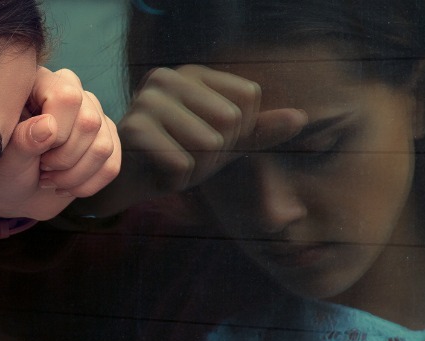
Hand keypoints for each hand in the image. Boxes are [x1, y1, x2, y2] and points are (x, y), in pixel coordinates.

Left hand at [0, 67, 121, 219]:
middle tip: (41, 168)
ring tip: (50, 179)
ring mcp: (93, 115)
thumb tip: (49, 126)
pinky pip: (111, 165)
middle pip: (89, 122)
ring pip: (103, 146)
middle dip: (64, 159)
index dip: (56, 132)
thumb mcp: (5, 157)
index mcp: (41, 83)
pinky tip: (66, 186)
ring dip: (74, 175)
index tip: (36, 151)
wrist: (16, 193)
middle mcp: (72, 92)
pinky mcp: (106, 139)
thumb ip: (23, 140)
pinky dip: (87, 185)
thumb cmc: (3, 169)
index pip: (68, 97)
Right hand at [65, 65, 307, 216]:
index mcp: (194, 74)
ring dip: (197, 170)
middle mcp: (169, 77)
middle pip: (231, 121)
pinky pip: (182, 165)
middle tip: (188, 156)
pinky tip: (158, 175)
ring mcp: (147, 100)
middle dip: (217, 154)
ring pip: (208, 144)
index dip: (239, 131)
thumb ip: (260, 130)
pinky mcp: (133, 129)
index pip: (249, 98)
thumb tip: (300, 118)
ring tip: (172, 165)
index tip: (208, 138)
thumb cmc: (177, 157)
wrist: (124, 183)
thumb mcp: (225, 143)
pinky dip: (177, 182)